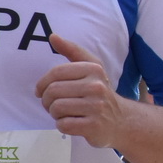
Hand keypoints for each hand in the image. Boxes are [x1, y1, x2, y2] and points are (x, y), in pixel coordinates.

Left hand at [37, 34, 123, 149]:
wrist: (121, 120)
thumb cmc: (99, 92)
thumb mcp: (90, 68)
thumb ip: (71, 51)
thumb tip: (53, 36)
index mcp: (93, 69)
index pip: (56, 72)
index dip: (42, 83)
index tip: (41, 91)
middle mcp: (97, 86)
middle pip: (53, 91)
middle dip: (47, 100)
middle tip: (52, 105)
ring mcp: (96, 107)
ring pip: (56, 108)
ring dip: (54, 113)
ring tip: (63, 113)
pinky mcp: (93, 126)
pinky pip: (63, 124)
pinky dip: (62, 125)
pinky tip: (71, 122)